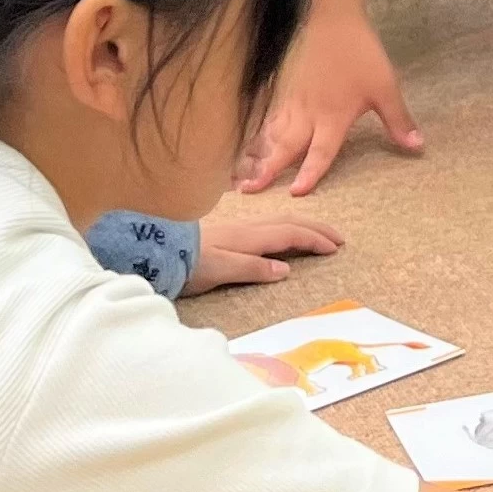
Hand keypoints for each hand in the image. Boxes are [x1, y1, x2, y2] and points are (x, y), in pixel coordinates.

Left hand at [182, 212, 342, 294]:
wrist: (154, 251)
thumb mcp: (220, 270)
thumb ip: (252, 269)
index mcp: (250, 237)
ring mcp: (236, 228)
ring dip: (302, 225)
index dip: (314, 240)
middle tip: (338, 237)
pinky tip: (279, 233)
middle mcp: (246, 228)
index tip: (335, 248)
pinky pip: (267, 224)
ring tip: (316, 233)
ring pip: (278, 221)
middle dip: (316, 228)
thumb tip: (286, 270)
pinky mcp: (226, 232)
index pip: (291, 234)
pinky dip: (285, 227)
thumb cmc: (186, 264)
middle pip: (289, 222)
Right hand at [241, 8, 424, 196]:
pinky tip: (250, 145)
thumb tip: (417, 147)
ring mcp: (293, 102)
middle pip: (285, 147)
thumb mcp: (386, 87)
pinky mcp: (285, 91)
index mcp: (333, 117)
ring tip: (240, 176)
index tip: (295, 193)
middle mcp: (308, 114)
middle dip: (267, 170)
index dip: (310, 173)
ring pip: (272, 134)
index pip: (321, 151)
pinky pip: (269, 118)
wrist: (332, 20)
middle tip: (248, 191)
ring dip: (257, 156)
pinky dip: (259, 134)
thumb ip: (398, 120)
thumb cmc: (361, 54)